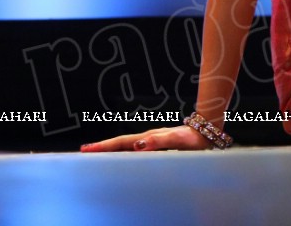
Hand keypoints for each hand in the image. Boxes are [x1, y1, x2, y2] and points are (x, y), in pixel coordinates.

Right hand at [80, 124, 212, 152]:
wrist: (206, 132)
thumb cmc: (193, 138)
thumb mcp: (177, 140)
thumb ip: (158, 142)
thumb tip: (137, 145)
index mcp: (149, 138)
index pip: (122, 142)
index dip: (104, 147)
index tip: (87, 150)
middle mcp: (148, 138)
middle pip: (120, 143)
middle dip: (102, 148)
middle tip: (83, 152)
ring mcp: (152, 141)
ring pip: (126, 146)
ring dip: (111, 150)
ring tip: (96, 155)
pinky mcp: (157, 146)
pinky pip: (135, 150)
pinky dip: (124, 153)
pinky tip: (121, 157)